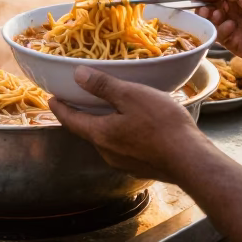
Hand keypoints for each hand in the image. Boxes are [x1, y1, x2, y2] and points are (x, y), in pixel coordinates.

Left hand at [49, 66, 211, 182]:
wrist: (190, 159)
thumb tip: (77, 75)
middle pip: (87, 131)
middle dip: (82, 116)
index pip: (71, 121)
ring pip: (106, 140)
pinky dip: (120, 133)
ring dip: (103, 124)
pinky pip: (122, 147)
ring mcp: (123, 162)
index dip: (60, 109)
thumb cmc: (161, 124)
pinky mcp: (139, 166)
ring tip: (108, 109)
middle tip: (80, 100)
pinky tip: (133, 125)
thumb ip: (103, 86)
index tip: (51, 99)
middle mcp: (107, 152)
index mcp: (100, 134)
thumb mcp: (131, 95)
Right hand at [192, 0, 241, 60]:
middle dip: (204, 11)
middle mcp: (237, 13)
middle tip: (206, 9)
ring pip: (213, 28)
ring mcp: (239, 30)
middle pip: (209, 14)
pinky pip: (224, 41)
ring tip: (217, 15)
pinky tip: (230, 25)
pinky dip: (222, 32)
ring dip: (211, 21)